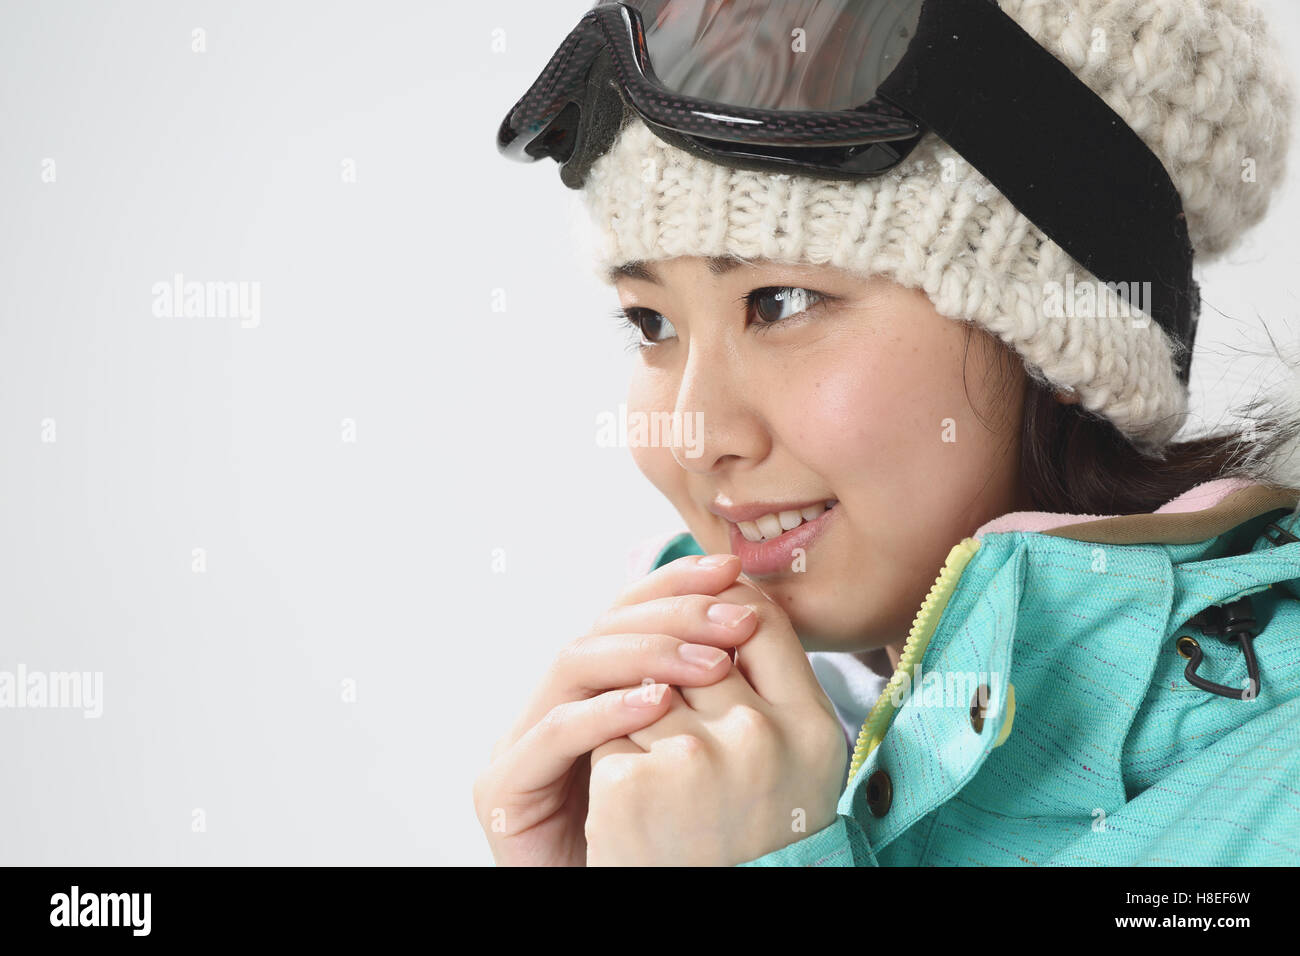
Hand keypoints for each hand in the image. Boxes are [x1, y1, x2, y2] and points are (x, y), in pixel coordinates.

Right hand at [472, 553, 761, 865]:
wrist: (624, 904)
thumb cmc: (668, 846)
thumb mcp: (695, 755)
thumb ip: (708, 694)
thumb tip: (762, 623)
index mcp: (594, 687)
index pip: (629, 612)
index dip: (675, 583)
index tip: (732, 572)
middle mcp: (552, 703)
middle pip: (604, 628)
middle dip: (674, 614)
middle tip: (737, 618)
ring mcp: (521, 742)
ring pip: (576, 665)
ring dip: (649, 656)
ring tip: (713, 665)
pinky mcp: (504, 786)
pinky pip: (556, 733)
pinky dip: (608, 711)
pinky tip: (659, 706)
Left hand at [585, 577, 846, 865]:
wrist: (723, 920)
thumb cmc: (756, 842)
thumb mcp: (795, 764)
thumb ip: (775, 691)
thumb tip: (735, 605)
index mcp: (811, 727)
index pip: (763, 621)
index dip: (727, 610)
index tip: (709, 618)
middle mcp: (759, 736)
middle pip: (694, 650)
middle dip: (675, 673)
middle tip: (681, 730)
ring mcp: (694, 758)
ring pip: (643, 689)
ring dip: (639, 722)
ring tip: (664, 783)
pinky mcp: (633, 785)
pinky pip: (607, 734)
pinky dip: (611, 764)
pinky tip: (634, 811)